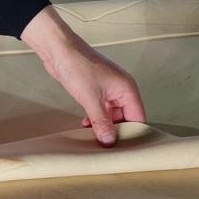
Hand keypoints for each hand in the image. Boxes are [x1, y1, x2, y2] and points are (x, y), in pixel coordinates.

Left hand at [21, 7, 145, 145]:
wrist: (60, 50)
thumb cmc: (78, 65)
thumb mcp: (91, 99)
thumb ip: (101, 122)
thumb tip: (109, 140)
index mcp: (128, 89)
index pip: (138, 118)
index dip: (132, 134)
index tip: (123, 149)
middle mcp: (122, 90)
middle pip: (126, 119)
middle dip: (116, 132)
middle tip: (106, 146)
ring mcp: (110, 91)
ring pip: (113, 116)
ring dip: (104, 126)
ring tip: (94, 137)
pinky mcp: (97, 91)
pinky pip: (102, 110)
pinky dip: (96, 119)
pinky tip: (86, 125)